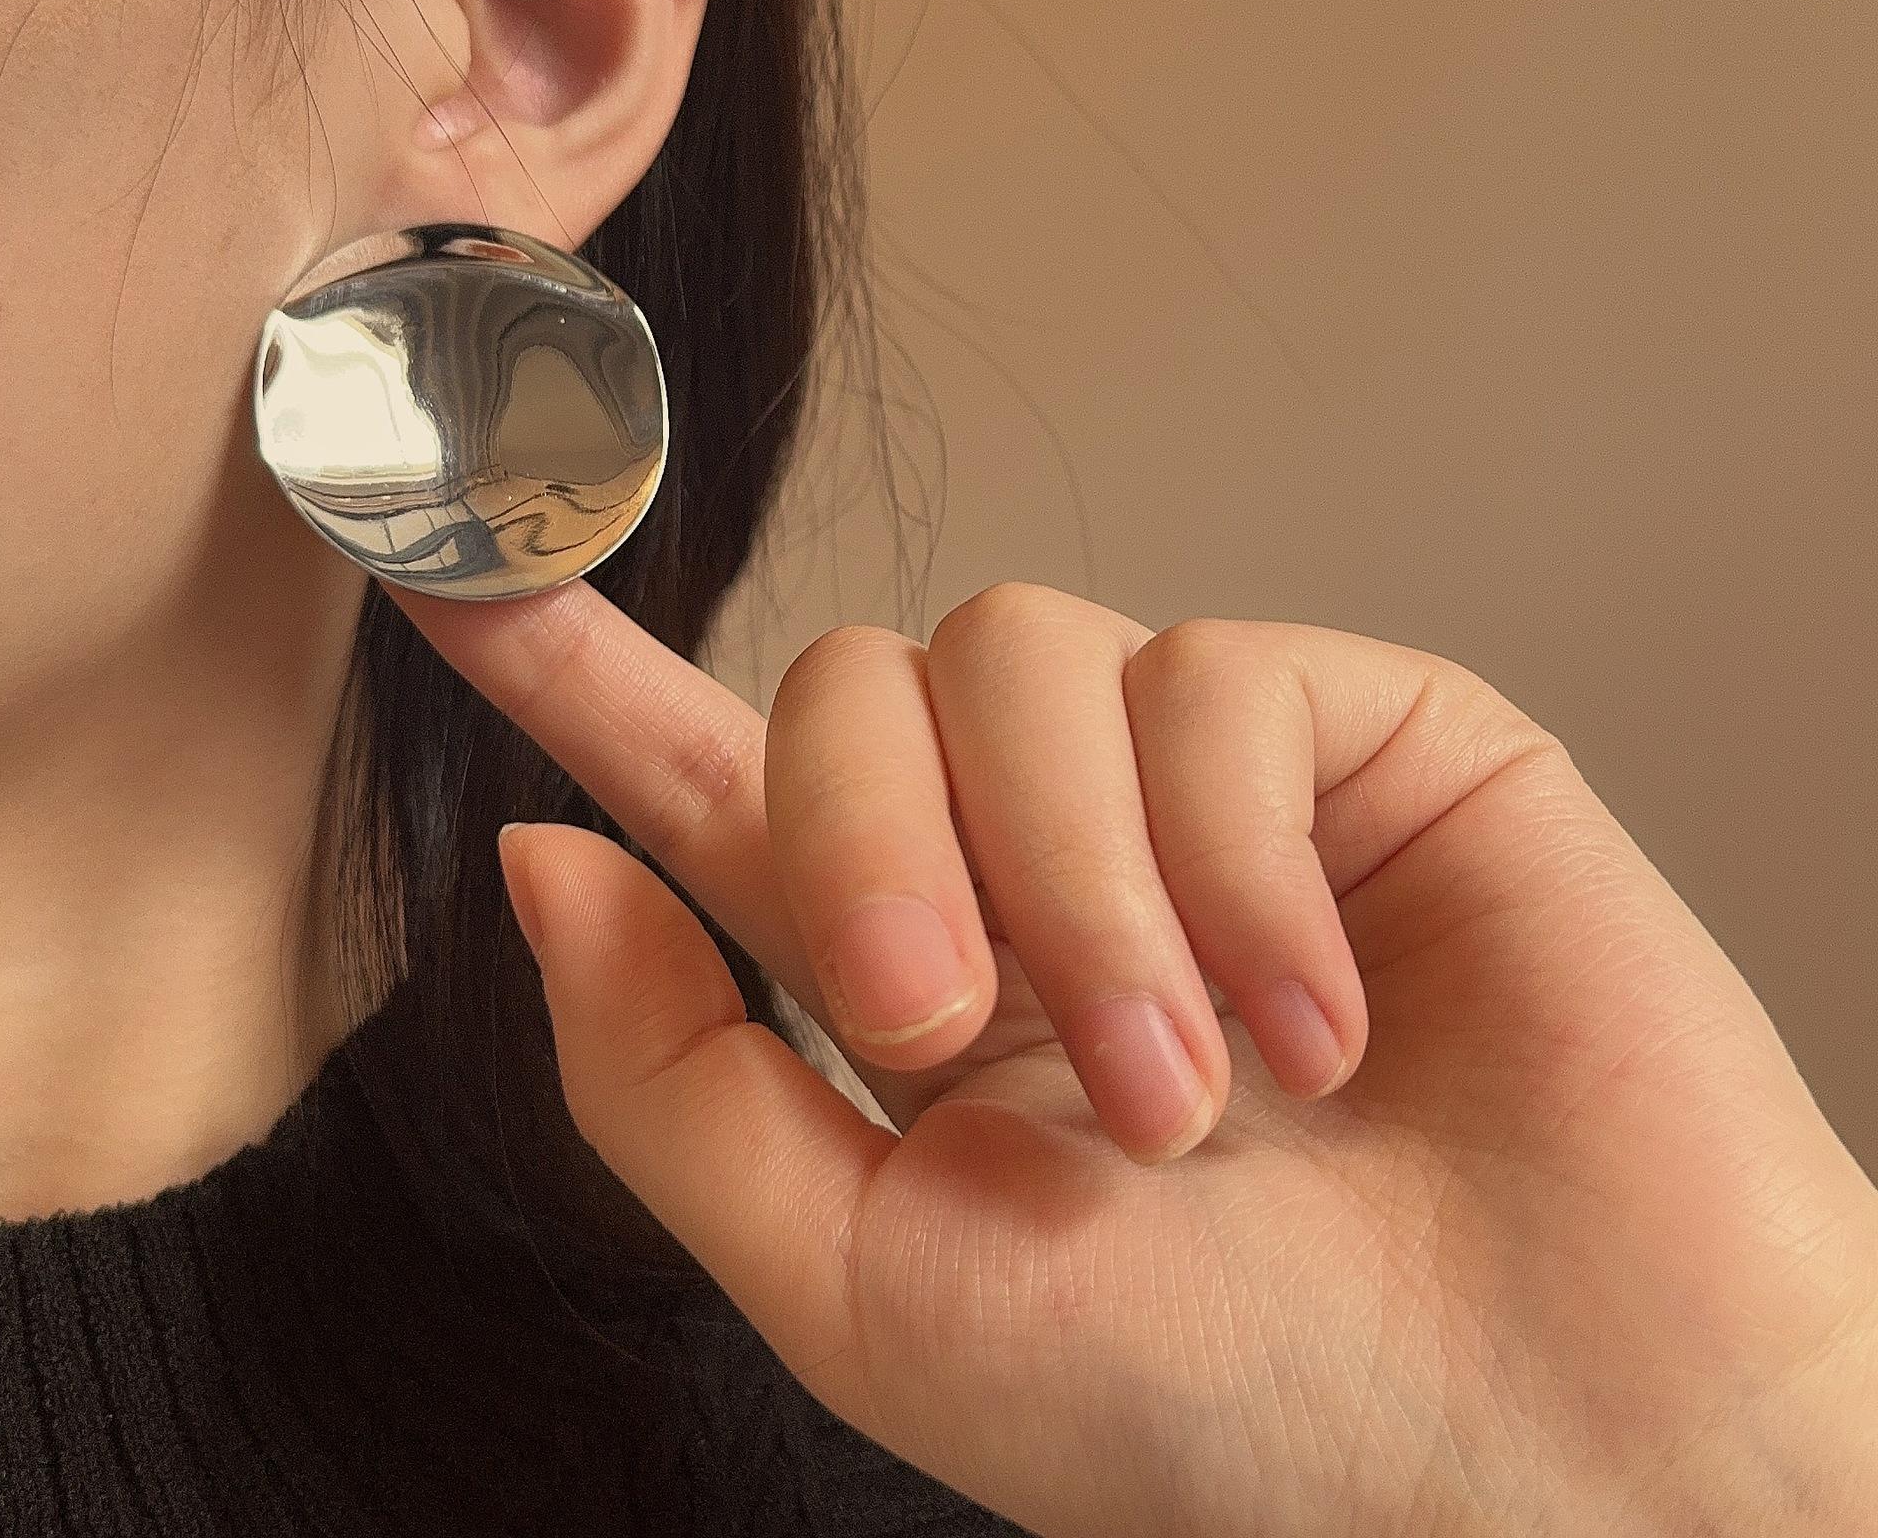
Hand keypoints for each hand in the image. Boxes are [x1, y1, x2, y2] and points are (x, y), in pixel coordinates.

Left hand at [381, 577, 1877, 1537]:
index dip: (580, 668)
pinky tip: (1320, 1029)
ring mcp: (1200, 784)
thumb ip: (672, 1077)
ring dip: (1075, 886)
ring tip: (1185, 1094)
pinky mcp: (1358, 735)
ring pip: (1025, 654)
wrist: (1547, 1451)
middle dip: (869, 849)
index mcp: (909, 976)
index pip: (710, 777)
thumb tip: (542, 861)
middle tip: (953, 1031)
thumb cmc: (1218, 1418)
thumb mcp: (874, 1290)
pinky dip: (1238, 867)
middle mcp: (1039, 853)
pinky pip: (1217, 684)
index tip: (458, 556)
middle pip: (853, 684)